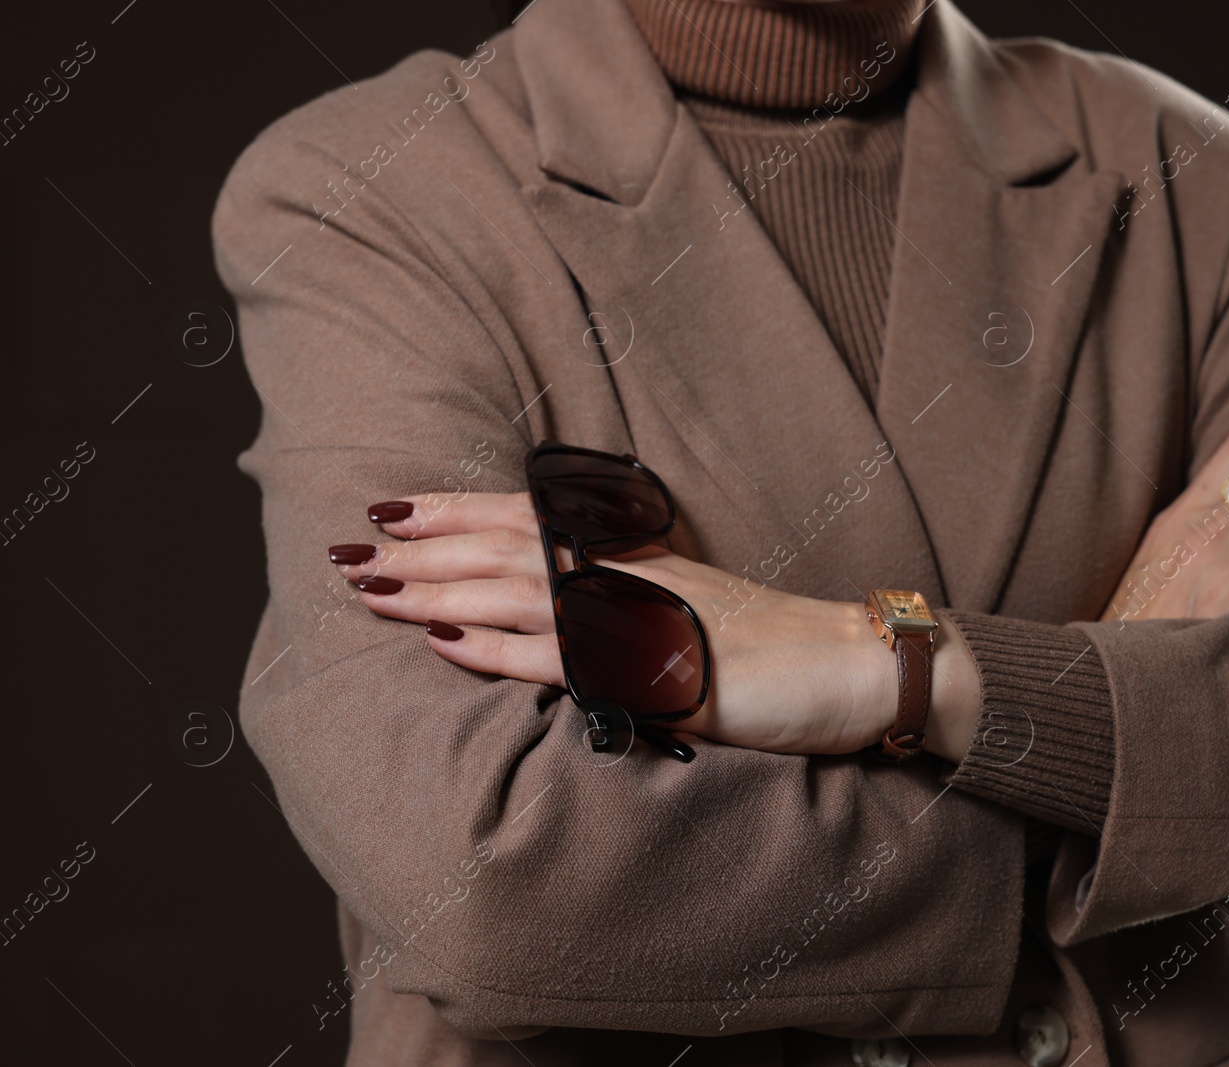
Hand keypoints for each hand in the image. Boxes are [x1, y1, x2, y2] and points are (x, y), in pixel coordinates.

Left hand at [330, 495, 914, 755]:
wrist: (853, 665)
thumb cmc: (776, 647)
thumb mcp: (691, 612)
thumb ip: (625, 606)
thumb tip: (560, 613)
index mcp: (634, 559)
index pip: (529, 522)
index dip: (457, 512)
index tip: (393, 507)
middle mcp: (630, 576)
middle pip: (507, 548)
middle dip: (423, 546)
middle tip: (349, 546)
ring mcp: (642, 620)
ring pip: (519, 592)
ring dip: (438, 586)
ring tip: (370, 584)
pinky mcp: (657, 673)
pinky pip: (562, 656)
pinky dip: (496, 647)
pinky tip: (443, 640)